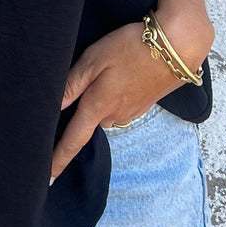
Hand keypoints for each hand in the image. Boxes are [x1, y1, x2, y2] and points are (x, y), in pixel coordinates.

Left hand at [50, 7, 213, 184]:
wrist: (178, 46)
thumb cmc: (131, 47)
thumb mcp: (94, 59)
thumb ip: (72, 84)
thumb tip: (53, 107)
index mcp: (97, 106)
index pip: (73, 141)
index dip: (58, 160)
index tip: (48, 180)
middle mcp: (115, 116)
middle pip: (89, 122)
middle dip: (84, 111)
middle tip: (85, 84)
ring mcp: (132, 112)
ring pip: (106, 112)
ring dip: (103, 99)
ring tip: (108, 71)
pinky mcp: (144, 104)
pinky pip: (121, 105)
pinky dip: (117, 94)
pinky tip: (123, 74)